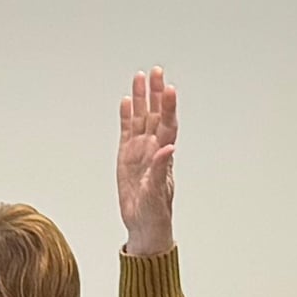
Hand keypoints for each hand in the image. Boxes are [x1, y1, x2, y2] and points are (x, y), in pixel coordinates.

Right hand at [115, 71, 178, 258]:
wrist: (144, 225)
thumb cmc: (155, 213)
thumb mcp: (158, 194)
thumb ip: (161, 170)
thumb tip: (168, 149)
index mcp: (164, 156)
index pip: (168, 125)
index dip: (169, 107)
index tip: (169, 89)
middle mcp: (153, 148)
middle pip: (156, 114)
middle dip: (156, 93)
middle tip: (156, 71)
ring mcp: (140, 151)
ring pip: (141, 118)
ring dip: (142, 98)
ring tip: (140, 77)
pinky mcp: (127, 157)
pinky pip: (127, 131)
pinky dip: (127, 116)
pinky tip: (127, 101)